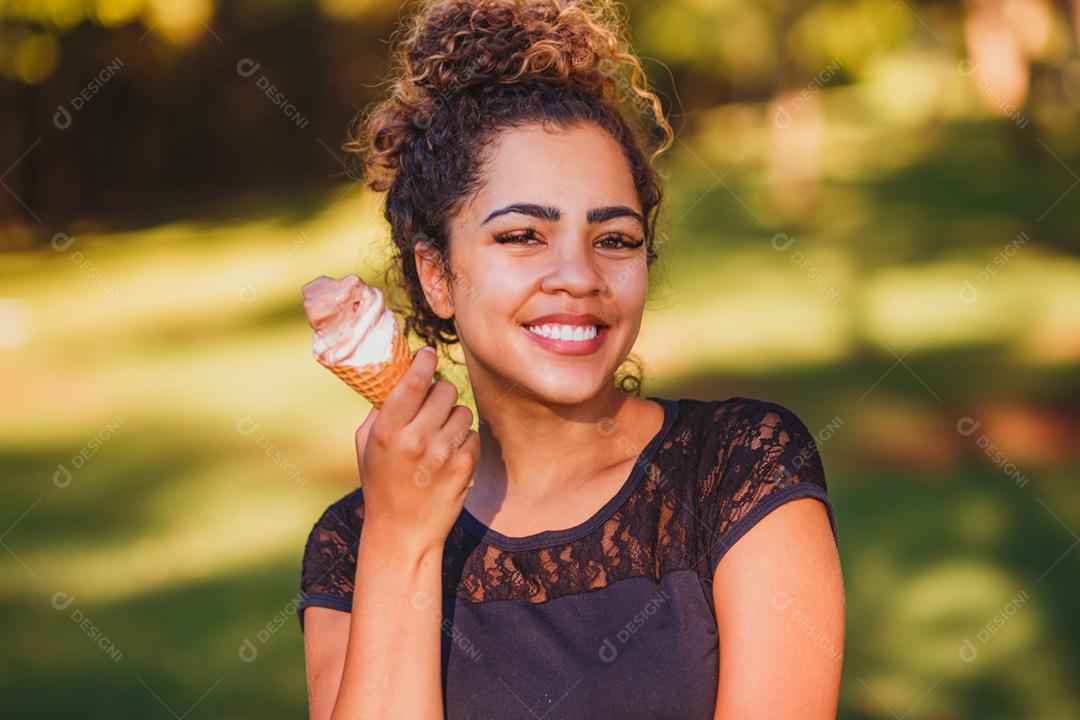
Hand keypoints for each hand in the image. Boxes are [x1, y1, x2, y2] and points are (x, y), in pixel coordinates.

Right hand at [353, 346, 478, 553]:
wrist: (403, 532)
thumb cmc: (380, 483)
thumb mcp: (366, 444)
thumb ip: (381, 408)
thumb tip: (400, 372)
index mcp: (388, 431)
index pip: (415, 381)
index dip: (424, 361)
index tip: (427, 354)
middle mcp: (416, 440)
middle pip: (445, 390)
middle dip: (440, 392)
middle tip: (432, 403)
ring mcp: (443, 454)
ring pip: (462, 411)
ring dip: (453, 417)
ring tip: (439, 434)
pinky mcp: (465, 467)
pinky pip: (472, 435)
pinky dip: (462, 440)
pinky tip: (447, 455)